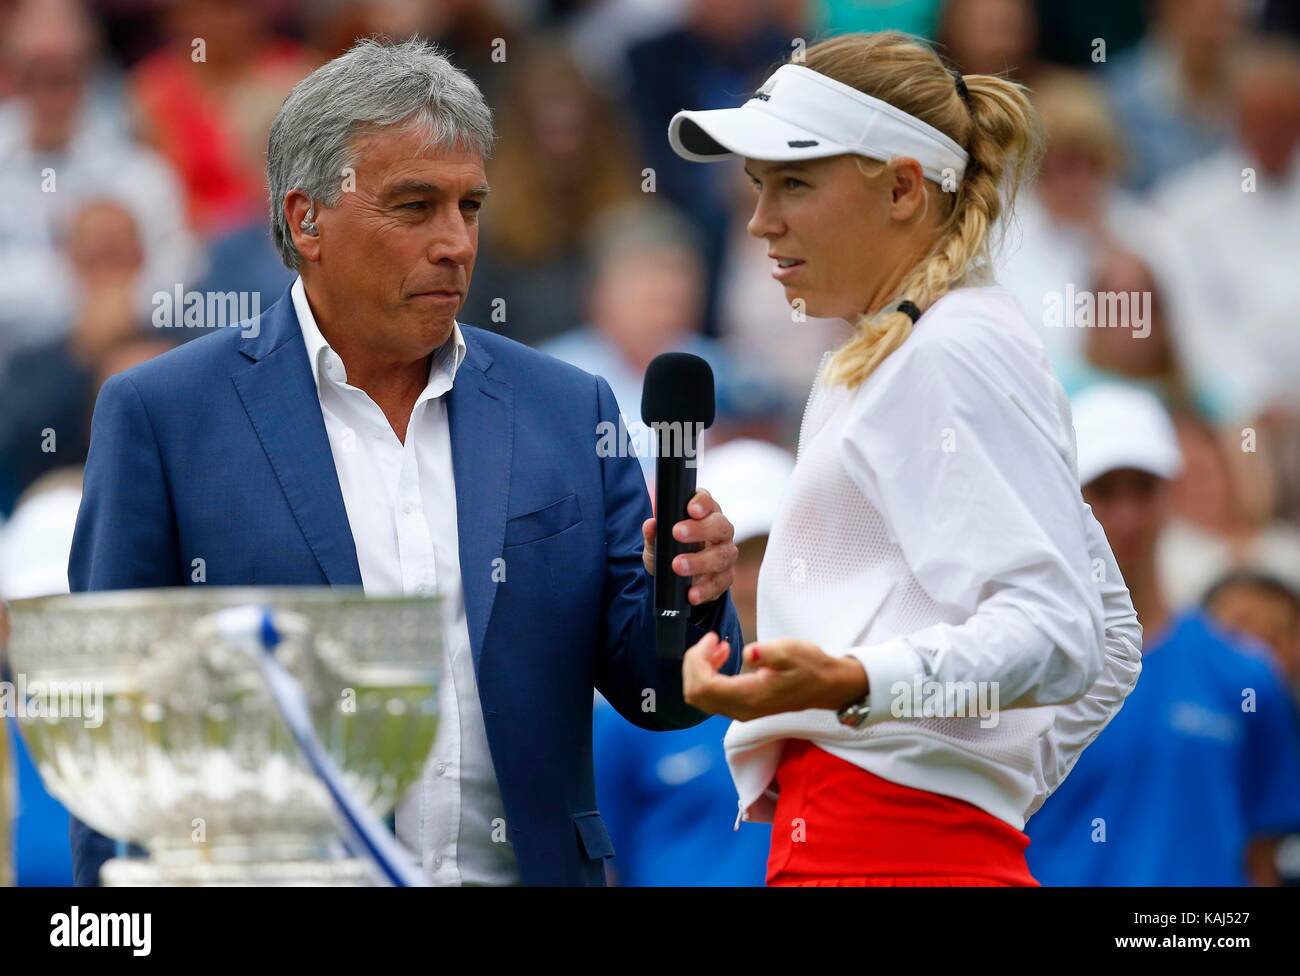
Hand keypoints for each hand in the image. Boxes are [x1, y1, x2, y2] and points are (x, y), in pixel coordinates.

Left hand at [641, 487, 736, 606]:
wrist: (677, 578)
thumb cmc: (670, 549)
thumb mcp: (656, 542)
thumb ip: (653, 533)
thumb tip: (650, 525)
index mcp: (705, 514)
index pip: (708, 502)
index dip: (701, 503)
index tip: (690, 509)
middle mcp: (721, 531)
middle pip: (720, 526)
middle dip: (699, 529)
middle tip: (677, 533)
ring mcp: (726, 554)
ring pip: (722, 555)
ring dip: (700, 561)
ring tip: (678, 566)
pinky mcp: (726, 577)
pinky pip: (720, 583)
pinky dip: (705, 589)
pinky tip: (691, 594)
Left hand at [682, 634, 868, 721]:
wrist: (827, 686)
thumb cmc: (810, 667)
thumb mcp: (792, 652)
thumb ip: (768, 654)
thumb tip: (748, 653)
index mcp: (749, 697)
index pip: (703, 686)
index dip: (699, 660)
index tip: (714, 638)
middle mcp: (741, 710)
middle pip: (695, 694)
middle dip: (695, 663)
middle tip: (712, 640)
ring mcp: (741, 711)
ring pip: (700, 696)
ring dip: (701, 669)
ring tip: (718, 647)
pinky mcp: (743, 707)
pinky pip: (712, 695)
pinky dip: (709, 675)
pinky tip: (724, 656)